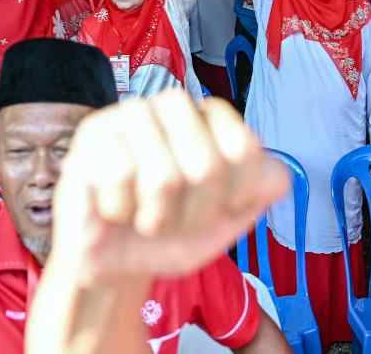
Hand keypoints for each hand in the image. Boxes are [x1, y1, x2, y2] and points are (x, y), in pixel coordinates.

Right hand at [45, 92, 288, 284]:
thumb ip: (260, 193)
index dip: (235, 194)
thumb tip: (278, 176)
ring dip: (155, 216)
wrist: (114, 264)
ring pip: (162, 174)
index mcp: (211, 118)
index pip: (245, 149)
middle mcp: (173, 107)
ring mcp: (130, 115)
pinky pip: (119, 177)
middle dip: (194, 212)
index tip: (219, 209)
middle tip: (175, 219)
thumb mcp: (228, 221)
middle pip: (207, 163)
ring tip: (143, 215)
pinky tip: (113, 208)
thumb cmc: (172, 236)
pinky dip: (121, 210)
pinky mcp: (92, 134)